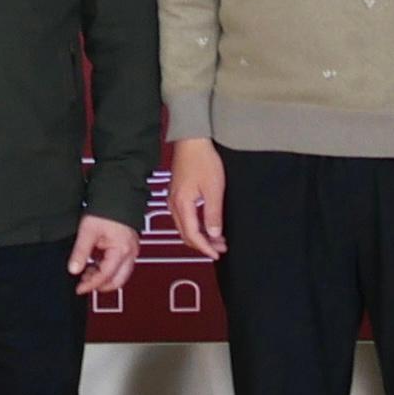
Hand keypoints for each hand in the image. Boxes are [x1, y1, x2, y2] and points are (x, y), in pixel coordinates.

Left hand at [68, 212, 140, 296]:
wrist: (118, 193)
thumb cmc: (106, 208)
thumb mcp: (88, 231)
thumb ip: (80, 252)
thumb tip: (73, 270)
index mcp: (121, 250)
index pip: (105, 276)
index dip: (91, 285)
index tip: (78, 288)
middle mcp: (130, 253)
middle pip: (117, 281)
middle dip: (100, 285)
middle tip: (84, 284)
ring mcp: (131, 250)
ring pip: (120, 274)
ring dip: (104, 277)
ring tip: (86, 271)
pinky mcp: (129, 246)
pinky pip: (120, 265)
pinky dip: (107, 268)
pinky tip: (94, 263)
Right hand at [168, 137, 225, 256]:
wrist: (192, 140)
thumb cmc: (202, 159)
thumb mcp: (214, 189)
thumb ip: (213, 214)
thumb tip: (214, 234)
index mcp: (182, 204)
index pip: (192, 235)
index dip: (205, 248)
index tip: (216, 254)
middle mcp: (174, 204)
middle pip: (186, 234)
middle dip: (203, 244)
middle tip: (220, 248)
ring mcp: (173, 200)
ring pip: (185, 227)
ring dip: (200, 236)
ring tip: (217, 238)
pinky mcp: (177, 194)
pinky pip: (184, 218)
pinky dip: (195, 226)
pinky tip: (207, 225)